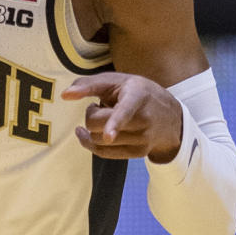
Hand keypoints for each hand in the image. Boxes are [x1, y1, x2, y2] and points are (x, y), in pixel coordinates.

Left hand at [62, 72, 182, 161]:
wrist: (170, 115)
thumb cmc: (136, 92)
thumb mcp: (116, 80)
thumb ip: (88, 84)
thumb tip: (65, 95)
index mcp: (138, 96)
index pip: (125, 111)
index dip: (115, 122)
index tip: (109, 136)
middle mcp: (144, 119)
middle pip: (99, 126)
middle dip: (90, 115)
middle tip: (100, 106)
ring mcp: (143, 139)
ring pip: (99, 141)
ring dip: (93, 129)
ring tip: (106, 117)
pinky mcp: (139, 153)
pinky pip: (104, 154)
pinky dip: (91, 144)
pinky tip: (90, 134)